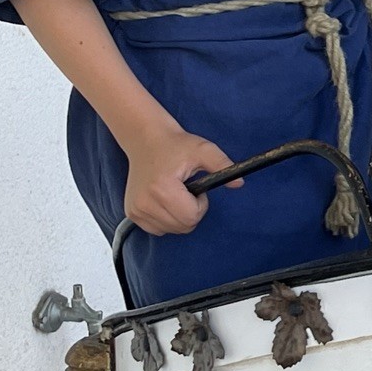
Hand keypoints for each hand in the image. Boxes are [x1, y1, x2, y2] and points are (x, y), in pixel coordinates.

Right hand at [122, 124, 242, 235]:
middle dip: (191, 212)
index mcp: (161, 188)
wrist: (145, 140)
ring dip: (179, 216)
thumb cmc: (175, 145)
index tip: (196, 189)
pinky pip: (158, 229)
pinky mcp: (132, 213)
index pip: (191, 217)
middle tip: (187, 190)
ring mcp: (136, 210)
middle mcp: (145, 202)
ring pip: (171, 230)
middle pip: (183, 227)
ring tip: (175, 193)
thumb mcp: (203, 149)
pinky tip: (165, 200)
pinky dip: (166, 220)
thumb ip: (222, 165)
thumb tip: (239, 183)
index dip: (200, 205)